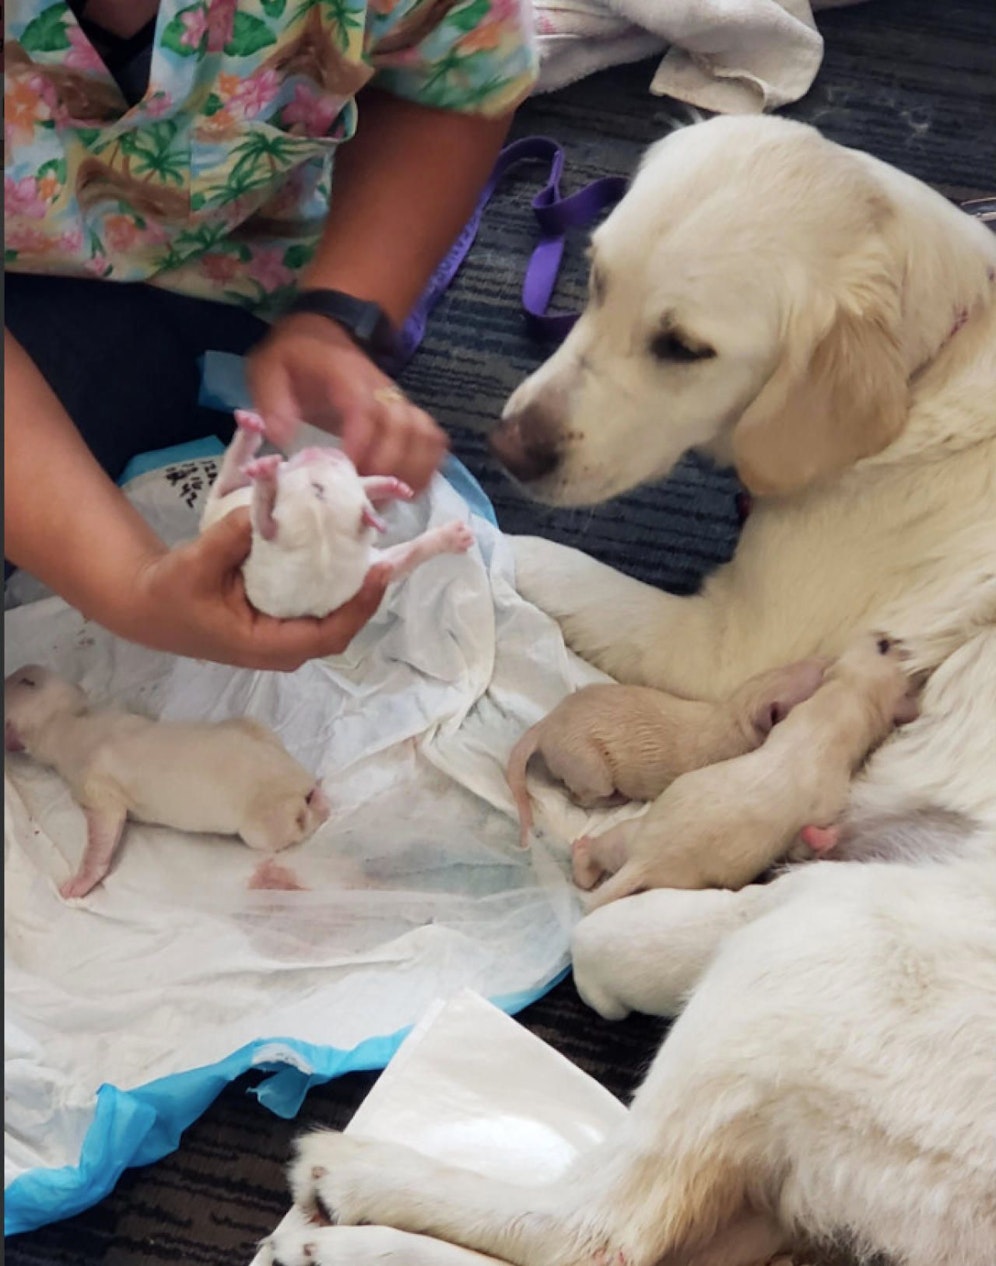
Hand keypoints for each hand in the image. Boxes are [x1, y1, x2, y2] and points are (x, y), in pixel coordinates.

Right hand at [116, 510, 389, 670]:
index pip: (330, 634)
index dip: (360, 604)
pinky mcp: (282, 618)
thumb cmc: (170, 593)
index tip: (380, 570)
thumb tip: (264, 508)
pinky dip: (336, 578)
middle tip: (391, 550)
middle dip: (368, 590)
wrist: (149, 605)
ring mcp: (285, 635)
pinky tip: (348, 547)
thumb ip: (229, 538)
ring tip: (380, 545)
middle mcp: (283, 646)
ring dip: (357, 582)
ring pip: (334, 613)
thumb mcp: (194, 564)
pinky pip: (319, 602)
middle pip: (342, 623)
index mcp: (267, 645)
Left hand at [247, 313, 447, 494]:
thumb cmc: (295, 356)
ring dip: (413, 470)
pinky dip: (429, 465)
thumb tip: (282, 438)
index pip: (365, 409)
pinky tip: (412, 489)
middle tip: (366, 496)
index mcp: (345, 375)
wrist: (324, 330)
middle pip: (402, 427)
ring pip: (424, 434)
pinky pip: (432, 439)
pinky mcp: (407, 413)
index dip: (363, 443)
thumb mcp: (268, 369)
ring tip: (390, 499)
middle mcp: (381, 388)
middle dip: (388, 466)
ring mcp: (399, 401)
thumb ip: (272, 402)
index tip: (349, 471)